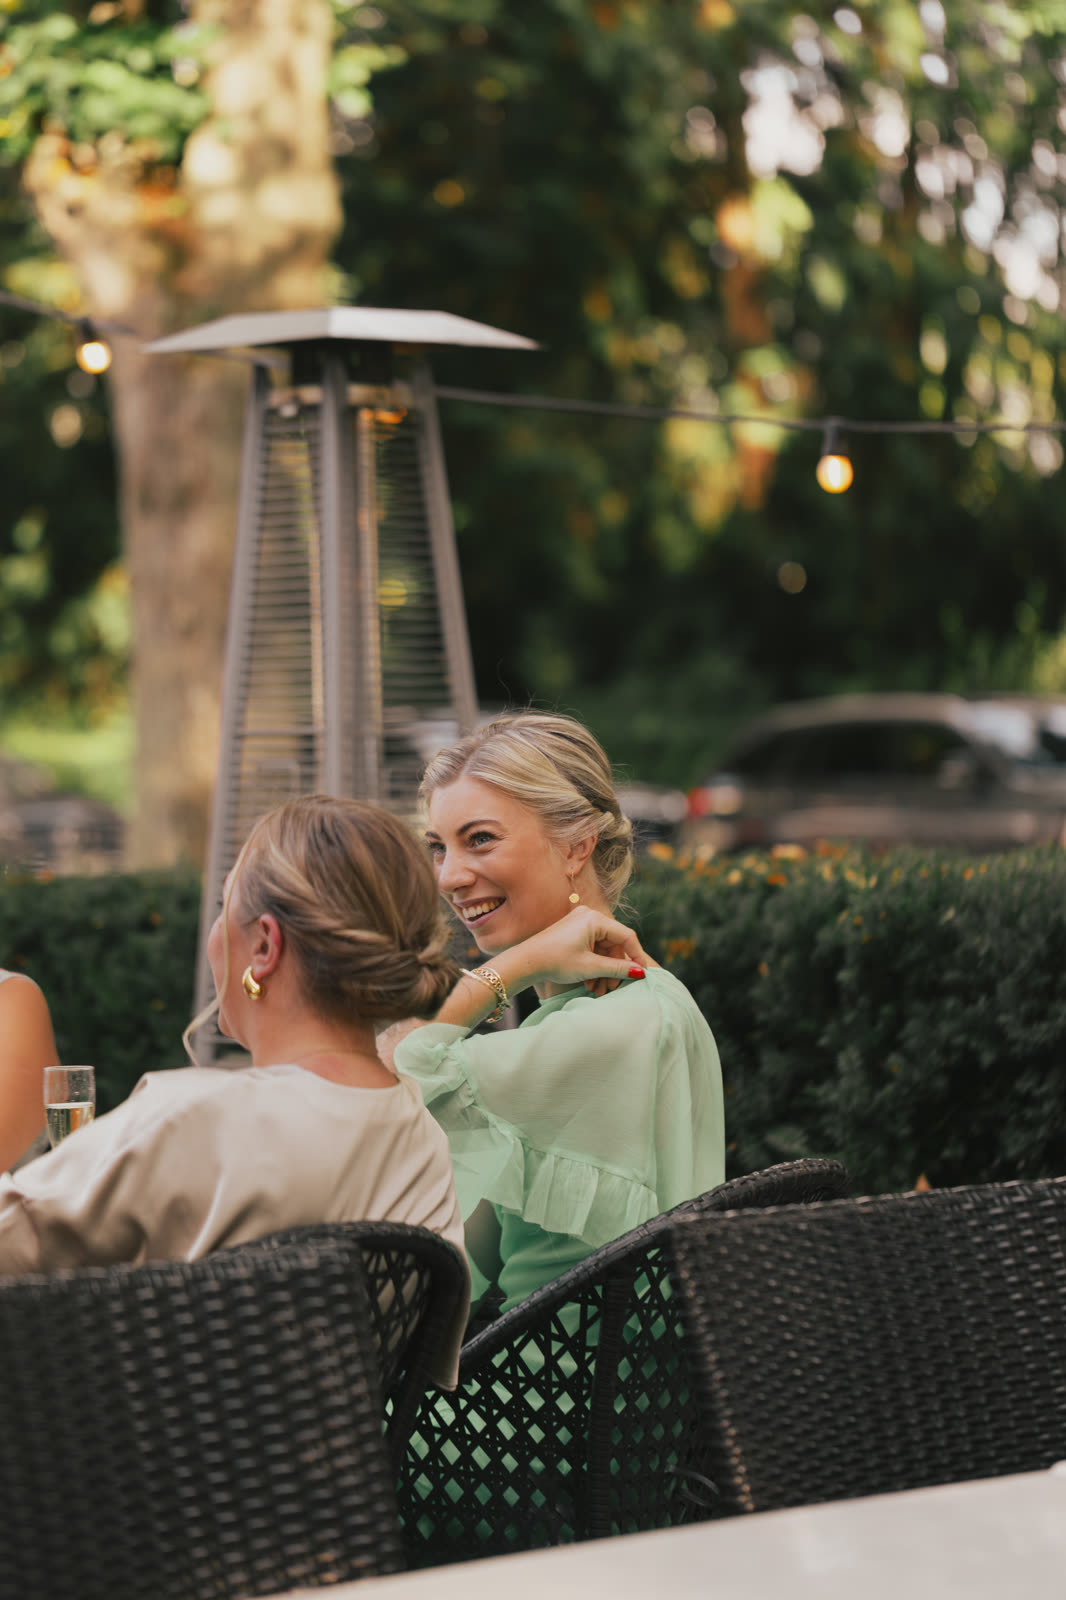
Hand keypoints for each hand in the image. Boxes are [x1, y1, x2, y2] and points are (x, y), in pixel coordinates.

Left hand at [499, 905, 653, 994]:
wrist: (526, 962)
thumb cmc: (556, 962)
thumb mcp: (590, 967)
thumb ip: (617, 968)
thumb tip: (640, 973)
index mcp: (594, 919)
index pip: (626, 936)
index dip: (636, 956)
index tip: (643, 974)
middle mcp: (589, 916)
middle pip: (614, 944)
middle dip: (615, 968)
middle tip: (612, 988)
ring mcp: (581, 923)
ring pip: (604, 949)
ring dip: (604, 970)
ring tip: (599, 988)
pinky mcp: (574, 932)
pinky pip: (593, 948)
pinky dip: (594, 965)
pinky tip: (590, 982)